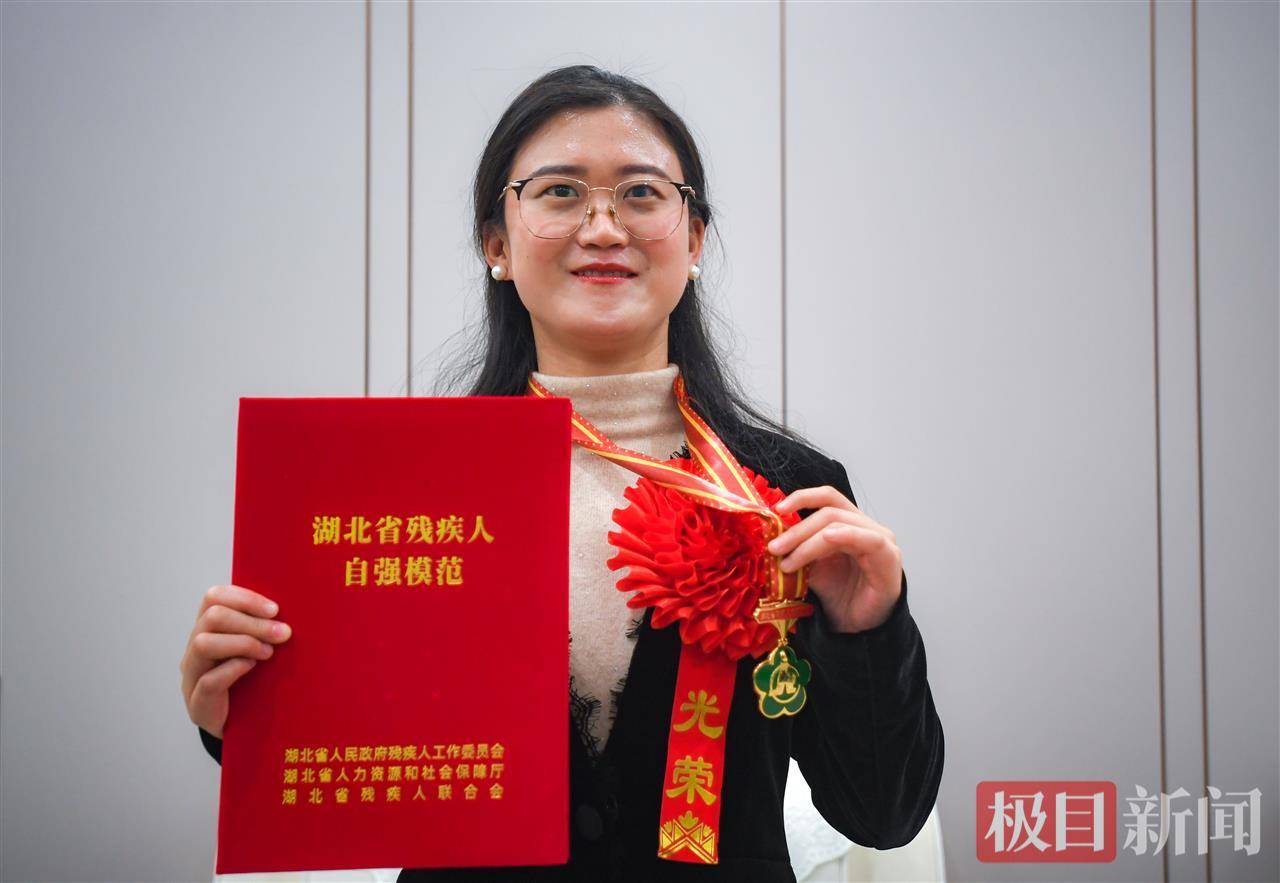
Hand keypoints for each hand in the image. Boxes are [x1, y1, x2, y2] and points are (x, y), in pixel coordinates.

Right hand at [179, 584, 291, 738]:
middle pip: (212, 617)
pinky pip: (208, 680)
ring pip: (203, 644)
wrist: (244, 728)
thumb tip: (293, 611)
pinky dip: (233, 669)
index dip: (244, 598)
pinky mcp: (198, 703)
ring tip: (269, 652)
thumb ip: (265, 630)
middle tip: (282, 633)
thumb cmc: (254, 683)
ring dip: (242, 642)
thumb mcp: (260, 650)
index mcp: (209, 630)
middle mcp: (195, 649)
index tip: (275, 609)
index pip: (214, 597)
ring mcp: (192, 676)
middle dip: (251, 622)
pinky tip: (252, 666)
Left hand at [767, 486, 903, 632]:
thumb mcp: (812, 567)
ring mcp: (880, 540)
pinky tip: (827, 538)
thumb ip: (798, 549)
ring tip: (788, 562)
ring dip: (808, 542)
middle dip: (797, 530)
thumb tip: (772, 538)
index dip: (803, 498)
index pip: (828, 498)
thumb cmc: (839, 596)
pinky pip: (868, 539)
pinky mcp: (889, 557)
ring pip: (840, 525)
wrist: (856, 628)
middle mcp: (866, 527)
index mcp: (849, 524)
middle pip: (829, 512)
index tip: (777, 510)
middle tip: (774, 548)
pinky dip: (846, 535)